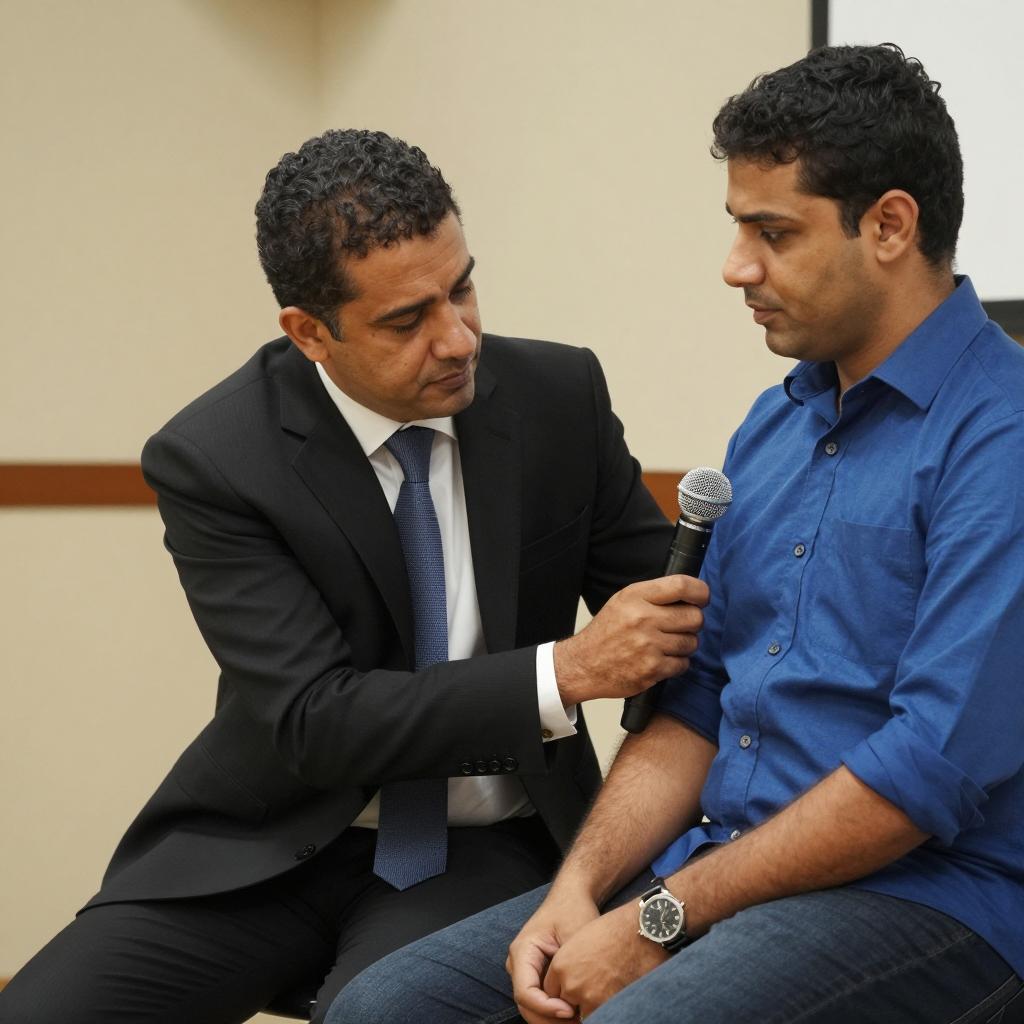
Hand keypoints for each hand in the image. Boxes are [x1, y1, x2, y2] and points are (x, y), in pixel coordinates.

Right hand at [506, 886, 600, 1023]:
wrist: (571, 897)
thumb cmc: (573, 911)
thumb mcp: (575, 936)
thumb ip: (569, 968)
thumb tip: (572, 1002)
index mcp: (523, 951)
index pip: (525, 992)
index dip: (546, 1008)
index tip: (571, 1011)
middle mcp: (518, 964)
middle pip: (526, 1006)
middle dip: (550, 1021)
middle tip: (578, 1023)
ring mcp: (524, 972)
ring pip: (532, 1008)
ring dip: (552, 1021)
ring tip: (579, 1020)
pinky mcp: (535, 976)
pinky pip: (539, 1001)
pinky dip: (554, 1013)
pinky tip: (575, 1014)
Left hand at [543, 902, 667, 1019]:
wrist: (639, 931)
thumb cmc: (613, 931)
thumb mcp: (581, 941)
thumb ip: (570, 965)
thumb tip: (570, 985)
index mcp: (561, 965)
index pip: (552, 991)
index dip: (565, 987)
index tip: (577, 981)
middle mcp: (571, 984)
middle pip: (565, 1003)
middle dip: (575, 998)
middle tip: (593, 983)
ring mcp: (589, 998)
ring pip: (581, 1012)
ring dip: (590, 1004)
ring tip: (605, 985)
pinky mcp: (607, 1005)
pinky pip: (599, 1015)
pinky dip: (604, 1007)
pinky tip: (614, 990)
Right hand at [555, 576, 708, 705]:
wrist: (583, 665)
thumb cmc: (606, 632)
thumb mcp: (623, 602)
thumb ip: (653, 595)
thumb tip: (690, 595)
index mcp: (635, 596)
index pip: (681, 585)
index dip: (700, 592)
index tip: (702, 599)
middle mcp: (642, 618)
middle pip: (694, 616)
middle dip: (693, 622)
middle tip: (682, 626)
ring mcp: (648, 645)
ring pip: (692, 642)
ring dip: (685, 645)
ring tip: (667, 645)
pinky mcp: (652, 669)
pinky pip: (683, 664)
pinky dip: (677, 664)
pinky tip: (661, 660)